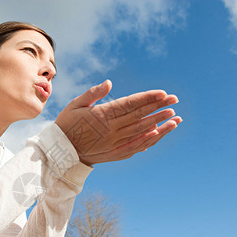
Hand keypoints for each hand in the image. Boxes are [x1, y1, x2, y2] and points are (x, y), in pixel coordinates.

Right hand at [55, 80, 181, 165]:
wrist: (61, 152)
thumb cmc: (67, 124)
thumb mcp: (75, 105)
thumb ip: (93, 94)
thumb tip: (109, 83)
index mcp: (102, 115)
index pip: (130, 104)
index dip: (148, 98)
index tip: (163, 93)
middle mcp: (111, 130)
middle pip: (140, 116)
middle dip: (159, 108)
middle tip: (174, 101)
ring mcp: (115, 143)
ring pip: (141, 132)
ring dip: (159, 124)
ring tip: (175, 118)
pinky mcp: (115, 153)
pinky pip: (136, 146)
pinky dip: (148, 140)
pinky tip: (159, 133)